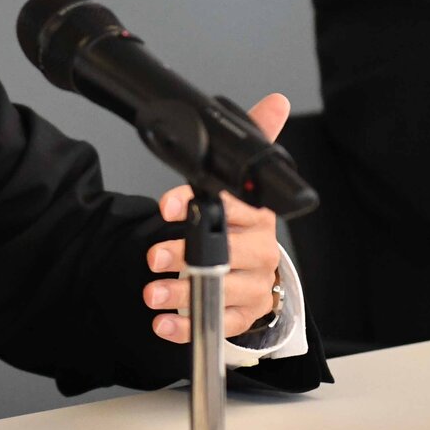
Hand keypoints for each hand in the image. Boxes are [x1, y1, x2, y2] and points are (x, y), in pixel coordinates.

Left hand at [144, 93, 291, 343]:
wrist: (255, 268)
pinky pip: (219, 326)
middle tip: (155, 257)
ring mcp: (255, 287)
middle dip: (187, 255)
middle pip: (230, 255)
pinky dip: (186, 327)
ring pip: (223, 292)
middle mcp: (262, 252)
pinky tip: (162, 323)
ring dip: (182, 293)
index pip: (235, 207)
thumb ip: (256, 140)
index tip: (168, 206)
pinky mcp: (245, 316)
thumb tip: (277, 102)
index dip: (201, 205)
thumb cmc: (244, 222)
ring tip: (152, 291)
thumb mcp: (246, 181)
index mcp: (261, 216)